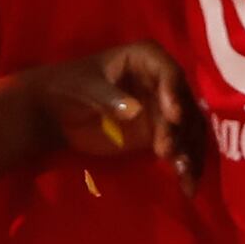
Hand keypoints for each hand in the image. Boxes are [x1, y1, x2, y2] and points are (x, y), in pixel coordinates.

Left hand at [22, 41, 198, 176]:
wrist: (54, 112)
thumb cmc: (67, 88)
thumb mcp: (84, 88)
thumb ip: (108, 97)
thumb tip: (136, 110)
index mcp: (146, 58)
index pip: (169, 72)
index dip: (174, 93)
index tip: (174, 117)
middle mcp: (163, 81)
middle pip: (185, 104)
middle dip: (180, 130)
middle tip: (167, 153)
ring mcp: (164, 108)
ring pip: (189, 129)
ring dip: (190, 152)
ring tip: (184, 175)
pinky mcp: (160, 133)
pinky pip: (181, 147)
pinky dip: (186, 165)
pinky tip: (187, 185)